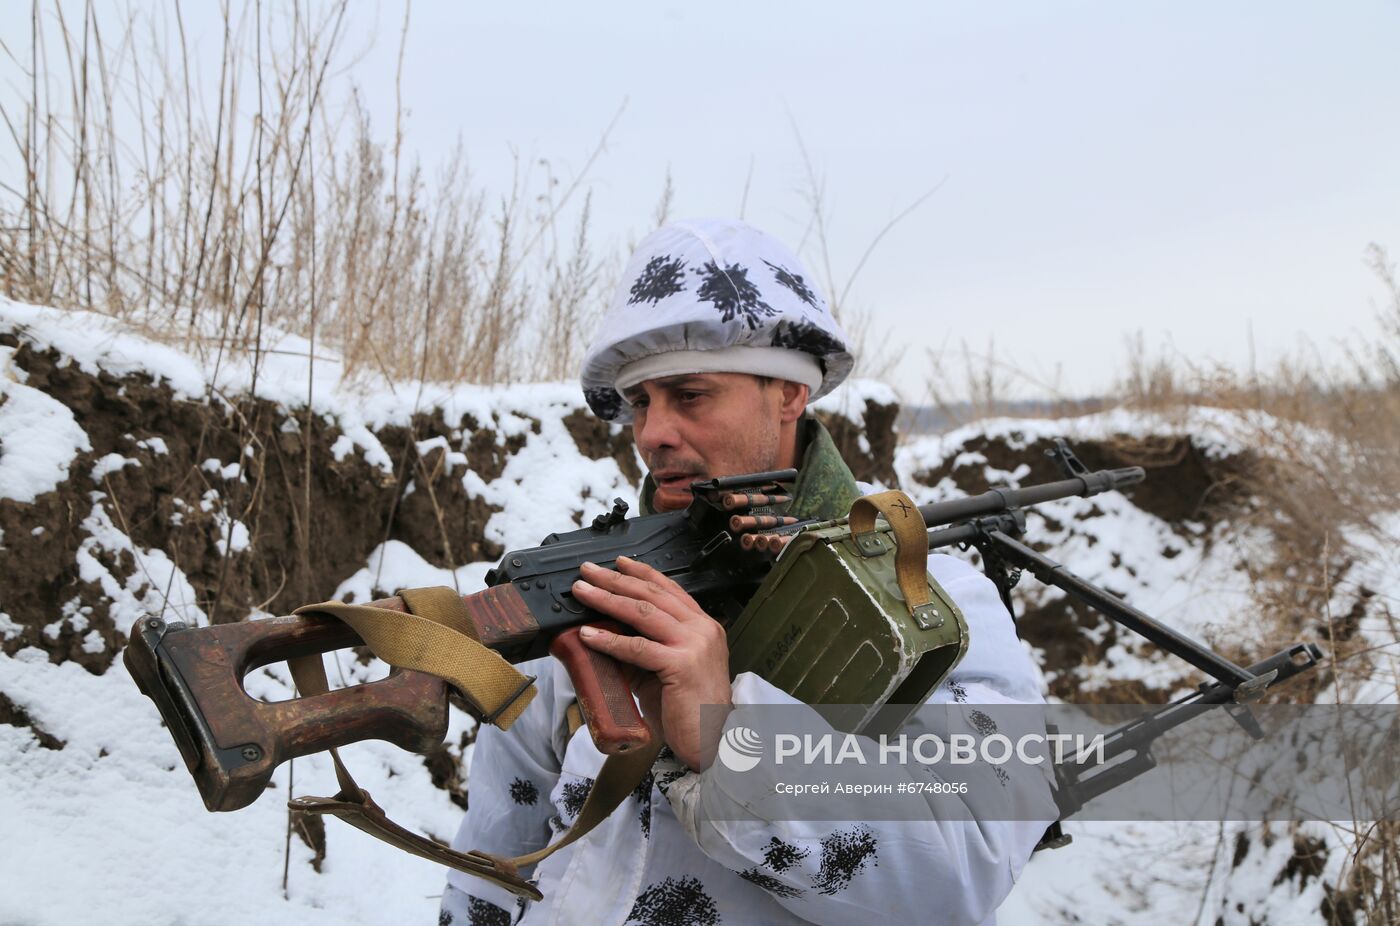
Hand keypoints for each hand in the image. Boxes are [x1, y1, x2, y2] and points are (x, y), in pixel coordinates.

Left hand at [572, 556, 732, 769]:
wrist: (714, 742)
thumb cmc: (691, 711)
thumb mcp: (668, 670)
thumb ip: (646, 650)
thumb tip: (608, 635)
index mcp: (704, 627)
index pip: (671, 590)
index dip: (643, 574)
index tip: (619, 563)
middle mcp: (702, 629)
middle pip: (653, 595)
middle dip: (616, 580)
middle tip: (588, 571)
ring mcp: (694, 645)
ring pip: (643, 613)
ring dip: (608, 599)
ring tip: (583, 592)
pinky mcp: (682, 666)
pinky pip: (638, 647)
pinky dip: (610, 640)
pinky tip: (589, 635)